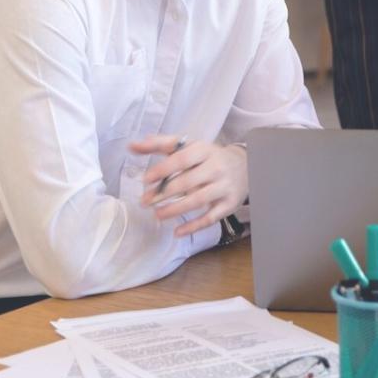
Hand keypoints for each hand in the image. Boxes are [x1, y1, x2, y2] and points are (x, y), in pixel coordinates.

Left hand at [130, 134, 247, 236]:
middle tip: (144, 201)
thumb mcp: (188, 146)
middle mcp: (215, 167)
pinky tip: (177, 232)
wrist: (245, 166)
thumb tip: (132, 146)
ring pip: (198, 200)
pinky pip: (210, 218)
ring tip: (157, 215)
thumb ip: (160, 145)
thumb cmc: (207, 157)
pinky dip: (193, 226)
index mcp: (203, 150)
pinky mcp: (229, 204)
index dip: (163, 169)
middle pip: (188, 181)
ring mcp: (223, 187)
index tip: (146, 180)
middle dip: (164, 193)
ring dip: (175, 209)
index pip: (182, 159)